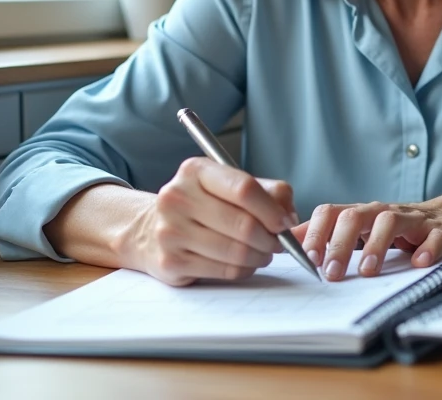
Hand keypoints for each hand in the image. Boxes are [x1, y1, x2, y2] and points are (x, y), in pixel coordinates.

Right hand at [121, 157, 299, 285]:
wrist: (151, 229)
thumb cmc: (203, 205)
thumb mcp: (230, 186)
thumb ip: (268, 193)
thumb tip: (290, 218)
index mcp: (195, 171)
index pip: (244, 189)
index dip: (272, 210)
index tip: (286, 222)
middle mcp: (177, 197)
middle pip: (244, 224)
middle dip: (271, 238)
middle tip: (279, 243)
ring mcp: (170, 231)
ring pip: (237, 252)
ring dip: (260, 256)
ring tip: (263, 252)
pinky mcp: (171, 262)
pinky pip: (225, 271)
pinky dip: (243, 269)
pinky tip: (243, 262)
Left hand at [294, 195, 441, 280]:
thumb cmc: (398, 228)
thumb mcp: (362, 229)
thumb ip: (326, 234)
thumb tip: (285, 242)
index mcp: (361, 213)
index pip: (331, 213)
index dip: (316, 233)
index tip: (306, 259)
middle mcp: (383, 211)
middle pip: (356, 216)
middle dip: (340, 244)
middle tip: (332, 274)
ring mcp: (412, 219)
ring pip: (390, 221)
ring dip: (377, 246)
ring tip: (368, 271)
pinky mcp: (439, 229)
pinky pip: (434, 235)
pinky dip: (427, 248)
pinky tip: (419, 263)